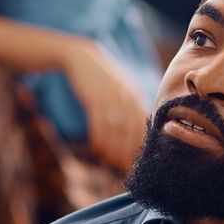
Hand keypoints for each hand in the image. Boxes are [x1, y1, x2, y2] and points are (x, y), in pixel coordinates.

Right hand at [63, 41, 147, 171]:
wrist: (81, 57)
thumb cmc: (100, 77)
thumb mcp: (119, 88)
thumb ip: (127, 106)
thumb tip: (131, 131)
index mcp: (135, 96)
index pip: (141, 125)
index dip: (138, 144)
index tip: (133, 159)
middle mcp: (126, 97)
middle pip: (130, 130)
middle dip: (126, 150)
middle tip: (121, 165)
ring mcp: (111, 97)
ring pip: (115, 129)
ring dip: (112, 148)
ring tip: (107, 161)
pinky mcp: (95, 97)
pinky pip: (99, 123)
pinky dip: (98, 138)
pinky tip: (95, 148)